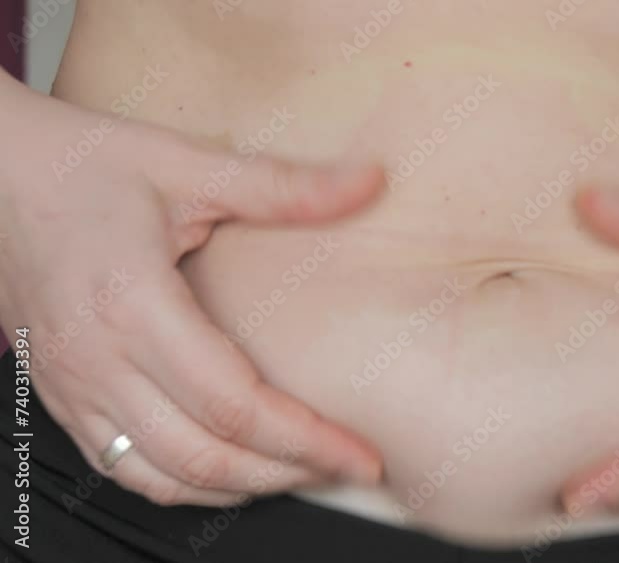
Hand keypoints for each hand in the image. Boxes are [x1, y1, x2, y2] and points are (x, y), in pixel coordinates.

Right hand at [0, 80, 384, 505]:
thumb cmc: (81, 165)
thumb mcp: (186, 164)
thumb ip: (282, 186)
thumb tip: (370, 182)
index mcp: (132, 306)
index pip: (234, 406)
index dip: (307, 439)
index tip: (361, 453)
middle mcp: (96, 361)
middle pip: (206, 456)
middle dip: (291, 473)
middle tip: (351, 466)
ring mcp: (72, 387)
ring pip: (165, 477)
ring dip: (244, 486)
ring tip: (306, 471)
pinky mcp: (62, 396)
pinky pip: (125, 468)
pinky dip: (186, 485)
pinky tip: (234, 470)